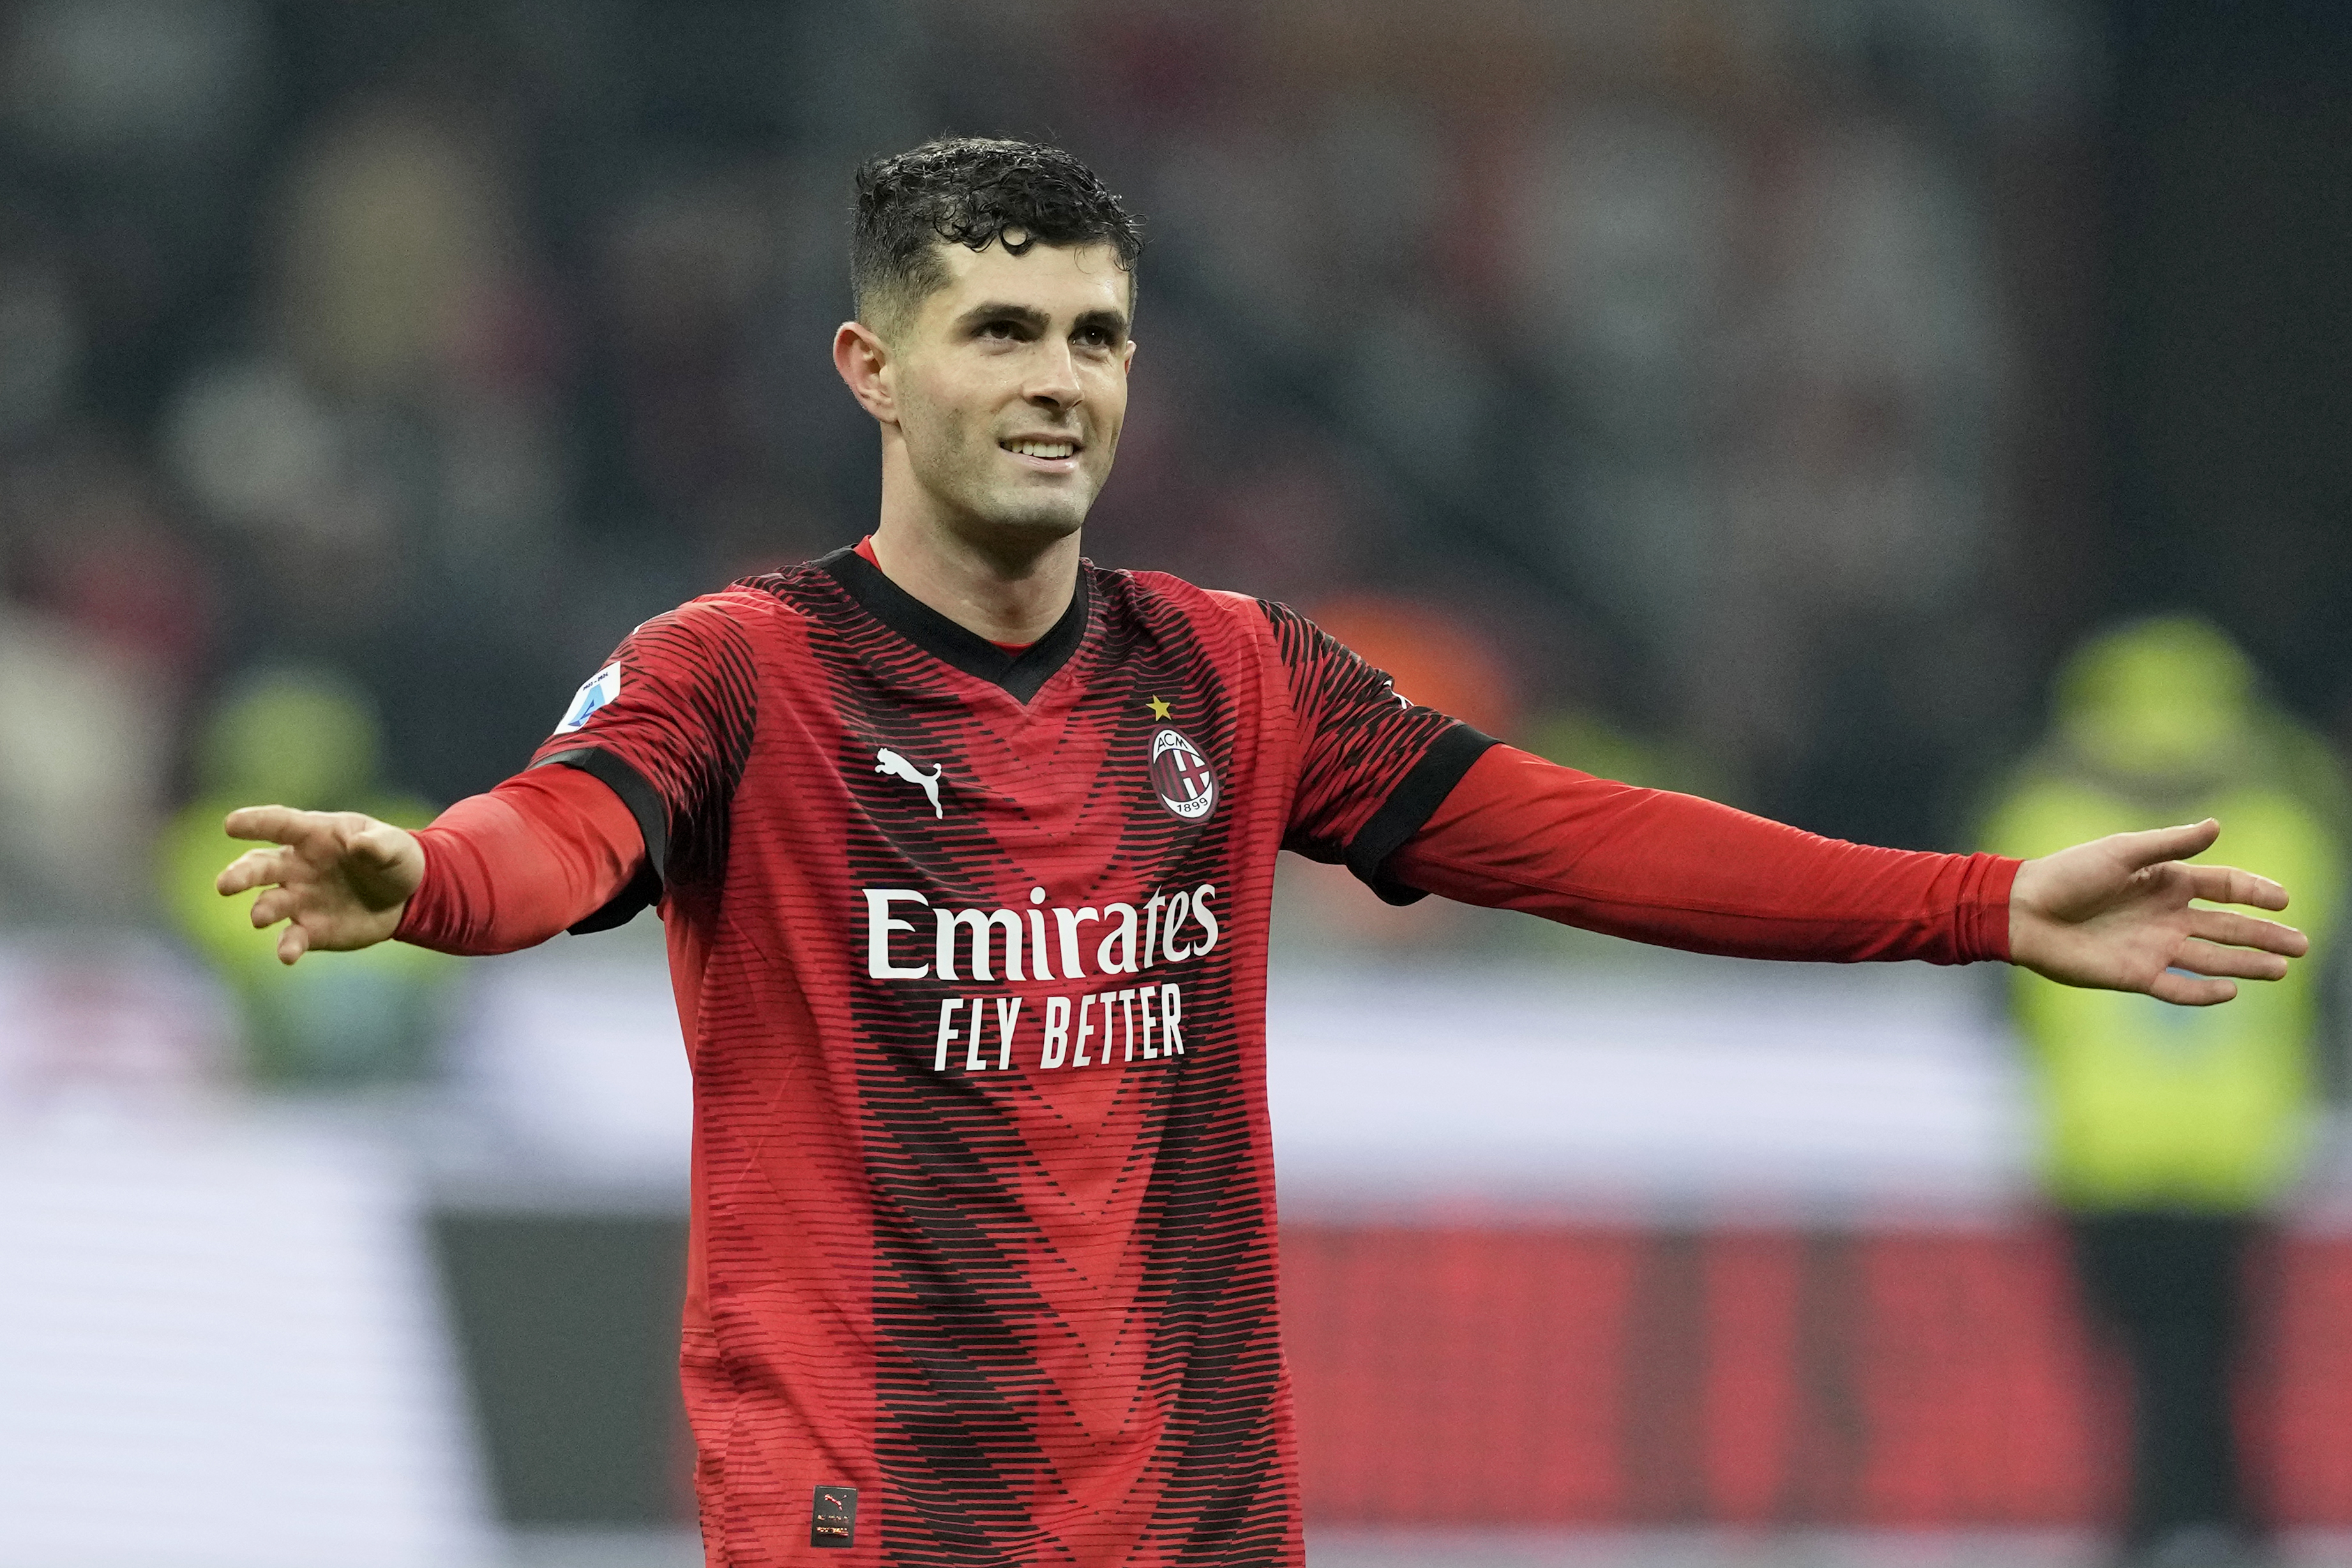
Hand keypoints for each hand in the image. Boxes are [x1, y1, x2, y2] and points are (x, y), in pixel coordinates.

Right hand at [214, 806, 424, 964]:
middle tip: (225, 885)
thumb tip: (359, 845)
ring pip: (269, 902)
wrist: (407, 898)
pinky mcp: (310, 929)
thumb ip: (379, 845)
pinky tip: (287, 955)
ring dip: (262, 910)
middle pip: (260, 866)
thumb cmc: (394, 859)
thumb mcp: (395, 847)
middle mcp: (297, 866)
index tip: (231, 824)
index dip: (255, 822)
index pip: (280, 824)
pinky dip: (287, 946)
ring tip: (259, 917)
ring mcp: (299, 898)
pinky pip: (292, 938)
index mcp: (314, 835)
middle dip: (241, 874)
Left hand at [2008, 819, 2307, 1005]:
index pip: (2223, 886)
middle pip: (2228, 927)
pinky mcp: (2134, 975)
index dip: (2255, 892)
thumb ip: (2169, 844)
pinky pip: (2177, 988)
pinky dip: (2203, 992)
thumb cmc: (2066, 875)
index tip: (2284, 900)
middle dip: (2265, 935)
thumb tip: (2218, 825)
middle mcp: (2166, 916)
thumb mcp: (2121, 853)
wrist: (2021, 912)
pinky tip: (2232, 991)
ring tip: (2282, 969)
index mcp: (2165, 881)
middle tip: (2303, 945)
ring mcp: (2153, 947)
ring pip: (2212, 958)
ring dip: (2247, 964)